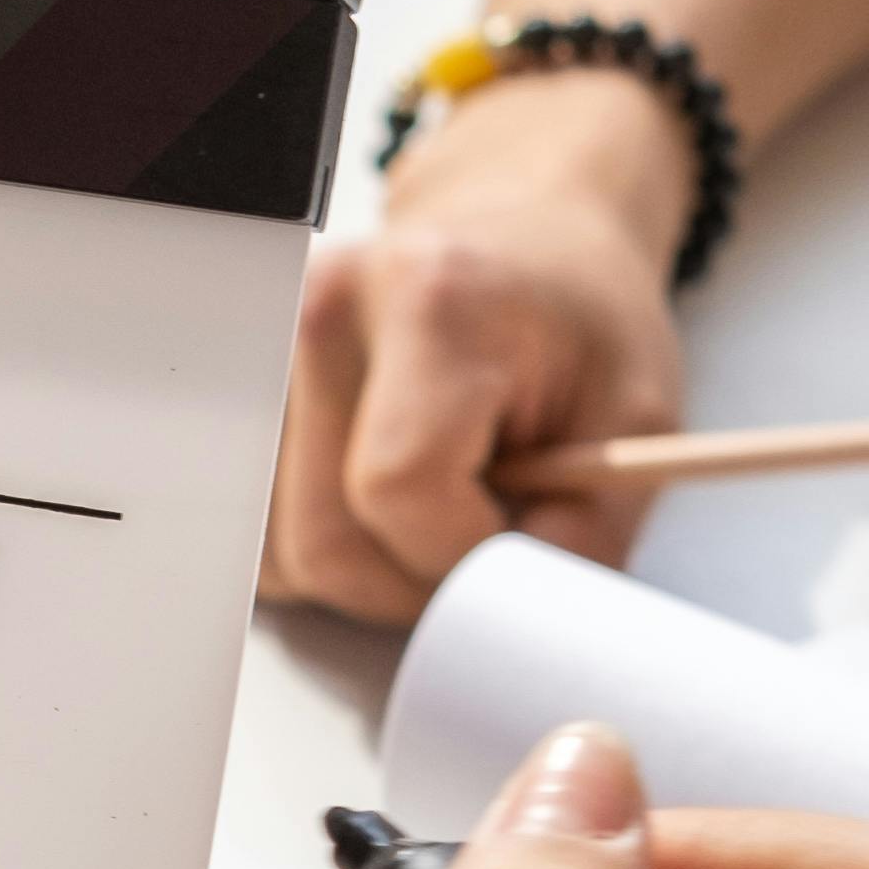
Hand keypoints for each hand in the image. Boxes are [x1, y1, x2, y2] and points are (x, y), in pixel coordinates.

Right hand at [263, 82, 689, 624]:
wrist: (522, 237)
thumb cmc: (578, 321)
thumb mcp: (636, 418)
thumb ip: (583, 535)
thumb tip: (515, 631)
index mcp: (428, 300)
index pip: (399, 488)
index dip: (461, 549)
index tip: (514, 525)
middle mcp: (319, 315)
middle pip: (326, 540)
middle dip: (413, 581)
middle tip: (480, 535)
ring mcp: (260, 356)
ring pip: (280, 556)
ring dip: (364, 575)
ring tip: (433, 512)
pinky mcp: (232, 400)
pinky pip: (255, 539)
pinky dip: (321, 554)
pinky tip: (377, 507)